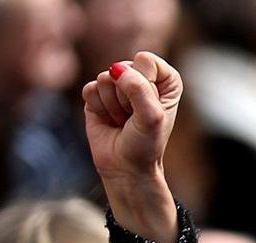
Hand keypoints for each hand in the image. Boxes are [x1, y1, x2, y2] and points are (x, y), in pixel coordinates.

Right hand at [83, 51, 180, 181]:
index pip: (146, 61)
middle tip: (134, 118)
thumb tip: (116, 69)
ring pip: (105, 78)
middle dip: (127, 98)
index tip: (150, 108)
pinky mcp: (97, 94)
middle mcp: (142, 77)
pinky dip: (98, 108)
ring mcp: (118, 85)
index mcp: (165, 79)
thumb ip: (139, 90)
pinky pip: (90, 89)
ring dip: (113, 106)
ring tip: (123, 121)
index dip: (145, 85)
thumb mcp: (152, 117)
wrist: (126, 168)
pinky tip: (109, 120)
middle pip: (124, 68)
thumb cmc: (146, 144)